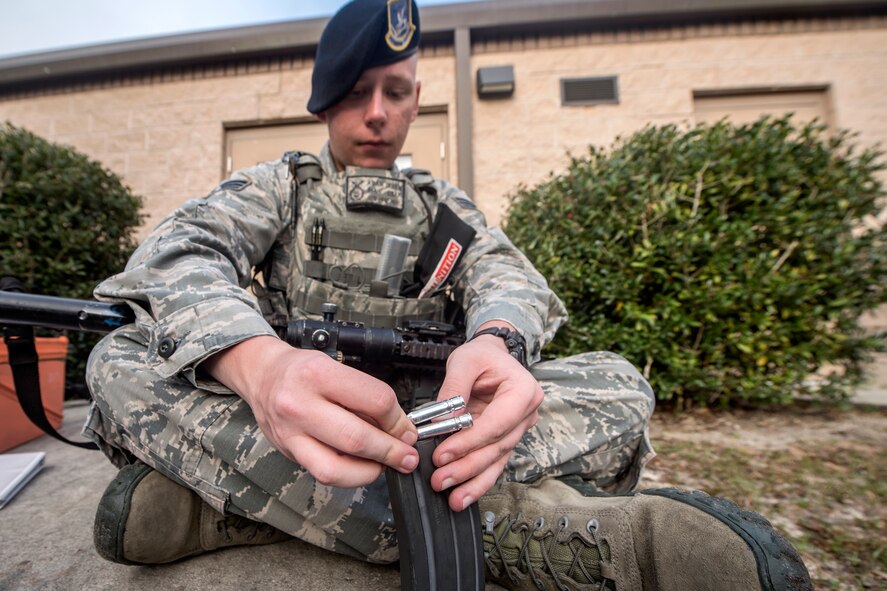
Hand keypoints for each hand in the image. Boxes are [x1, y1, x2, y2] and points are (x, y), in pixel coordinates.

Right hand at [203, 336, 418, 487]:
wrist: (262, 375)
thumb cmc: (302, 370)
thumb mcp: (336, 367)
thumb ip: (365, 396)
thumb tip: (399, 427)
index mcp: (319, 374)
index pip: (375, 400)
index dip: (398, 419)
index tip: (406, 428)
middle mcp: (300, 404)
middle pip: (358, 438)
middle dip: (391, 451)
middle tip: (406, 455)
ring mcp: (291, 433)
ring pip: (338, 467)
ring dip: (370, 471)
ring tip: (384, 464)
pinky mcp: (288, 452)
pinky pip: (324, 474)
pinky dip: (350, 475)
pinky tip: (361, 466)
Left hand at [429, 324, 542, 510]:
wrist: (492, 356)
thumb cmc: (482, 356)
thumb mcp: (464, 361)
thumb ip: (453, 390)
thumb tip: (440, 422)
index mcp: (523, 391)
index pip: (497, 423)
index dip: (469, 442)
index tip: (442, 454)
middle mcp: (526, 415)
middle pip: (497, 447)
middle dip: (467, 466)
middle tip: (440, 478)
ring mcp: (517, 430)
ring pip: (496, 461)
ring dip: (473, 481)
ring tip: (452, 498)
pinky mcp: (504, 441)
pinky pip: (492, 464)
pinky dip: (477, 481)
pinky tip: (462, 496)